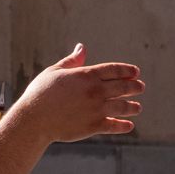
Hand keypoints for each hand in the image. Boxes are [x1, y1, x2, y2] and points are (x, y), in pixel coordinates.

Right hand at [17, 44, 144, 143]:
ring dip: (133, 107)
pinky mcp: (94, 126)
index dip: (127, 70)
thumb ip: (72, 61)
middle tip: (140, 87)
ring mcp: (97, 109)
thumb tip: (82, 47)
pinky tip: (128, 125)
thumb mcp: (54, 72)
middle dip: (135, 86)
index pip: (115, 70)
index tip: (135, 72)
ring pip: (123, 107)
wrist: (34, 119)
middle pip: (123, 87)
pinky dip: (124, 126)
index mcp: (87, 75)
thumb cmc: (40, 93)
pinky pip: (115, 126)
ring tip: (137, 107)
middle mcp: (96, 91)